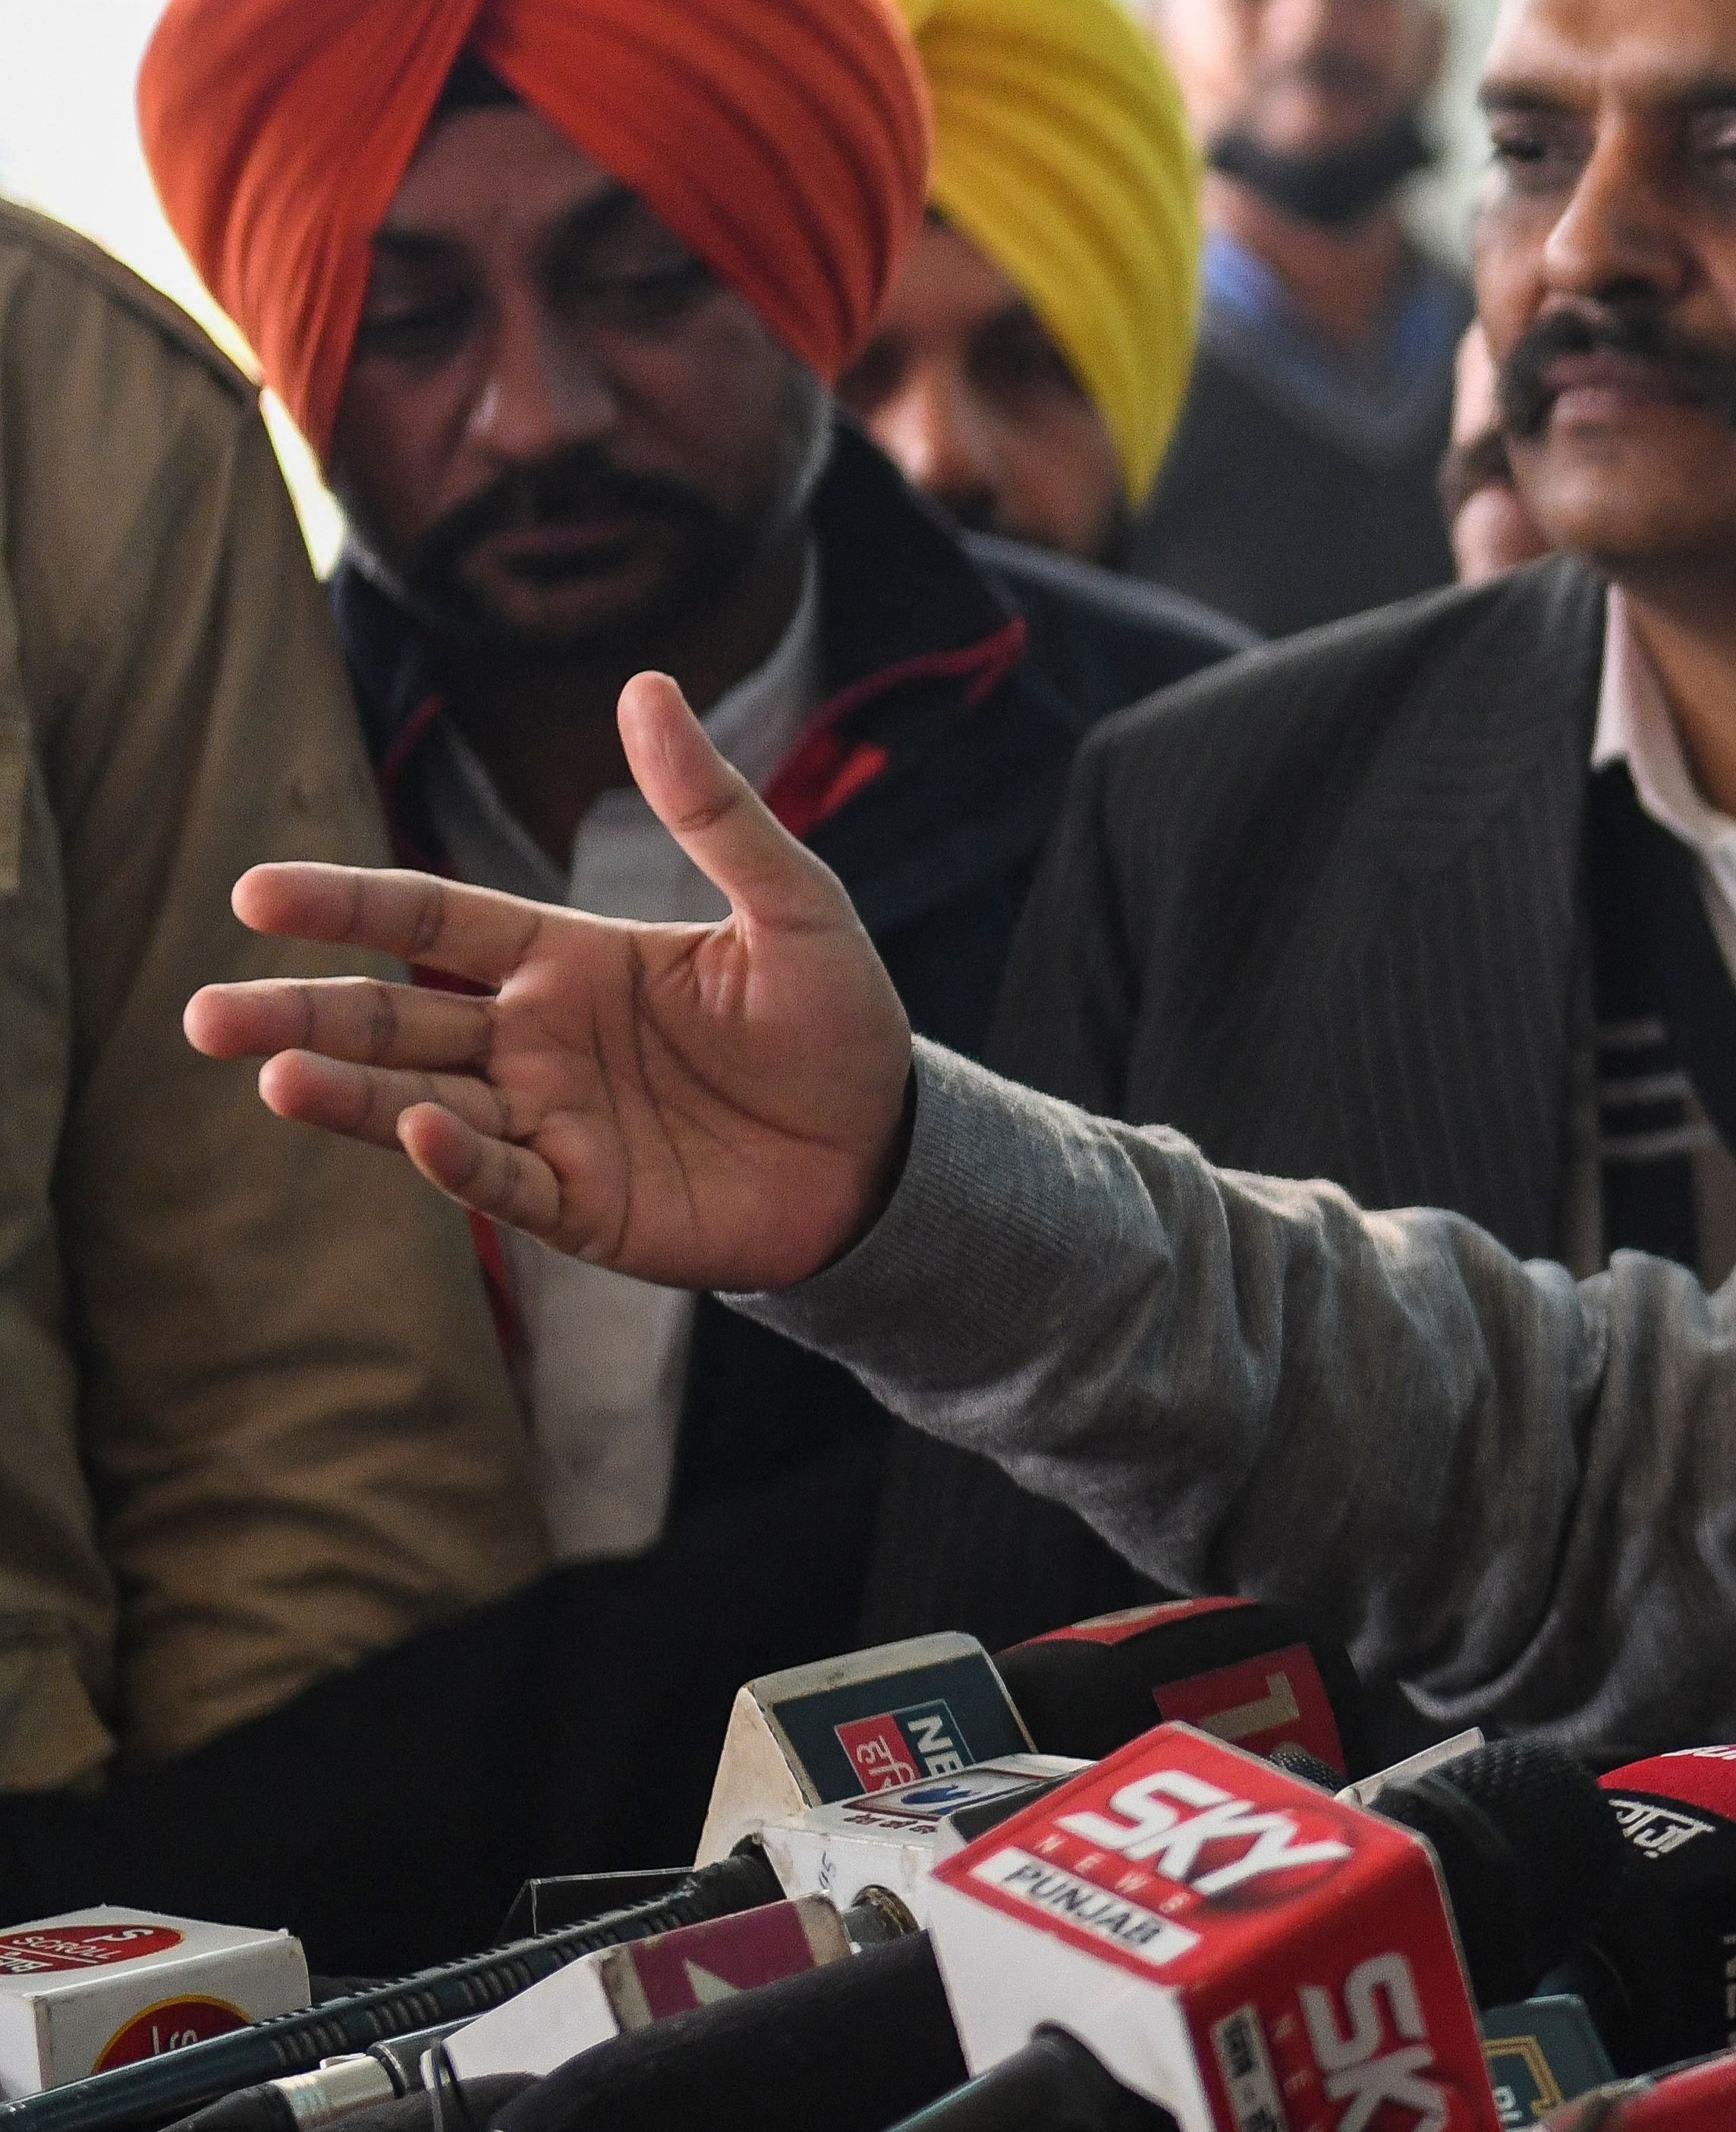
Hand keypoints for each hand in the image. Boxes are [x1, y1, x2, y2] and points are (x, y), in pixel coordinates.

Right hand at [184, 674, 914, 1293]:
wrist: (894, 1151)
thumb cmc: (838, 1023)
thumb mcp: (792, 905)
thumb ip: (713, 810)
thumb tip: (647, 684)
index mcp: (568, 958)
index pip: (433, 922)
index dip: (349, 906)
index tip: (257, 892)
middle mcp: (536, 1041)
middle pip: (395, 1021)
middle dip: (301, 1015)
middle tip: (203, 1016)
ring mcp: (553, 1125)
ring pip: (422, 1105)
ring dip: (347, 1096)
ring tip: (269, 1076)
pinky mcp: (587, 1205)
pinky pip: (506, 1182)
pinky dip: (460, 1161)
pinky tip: (420, 1134)